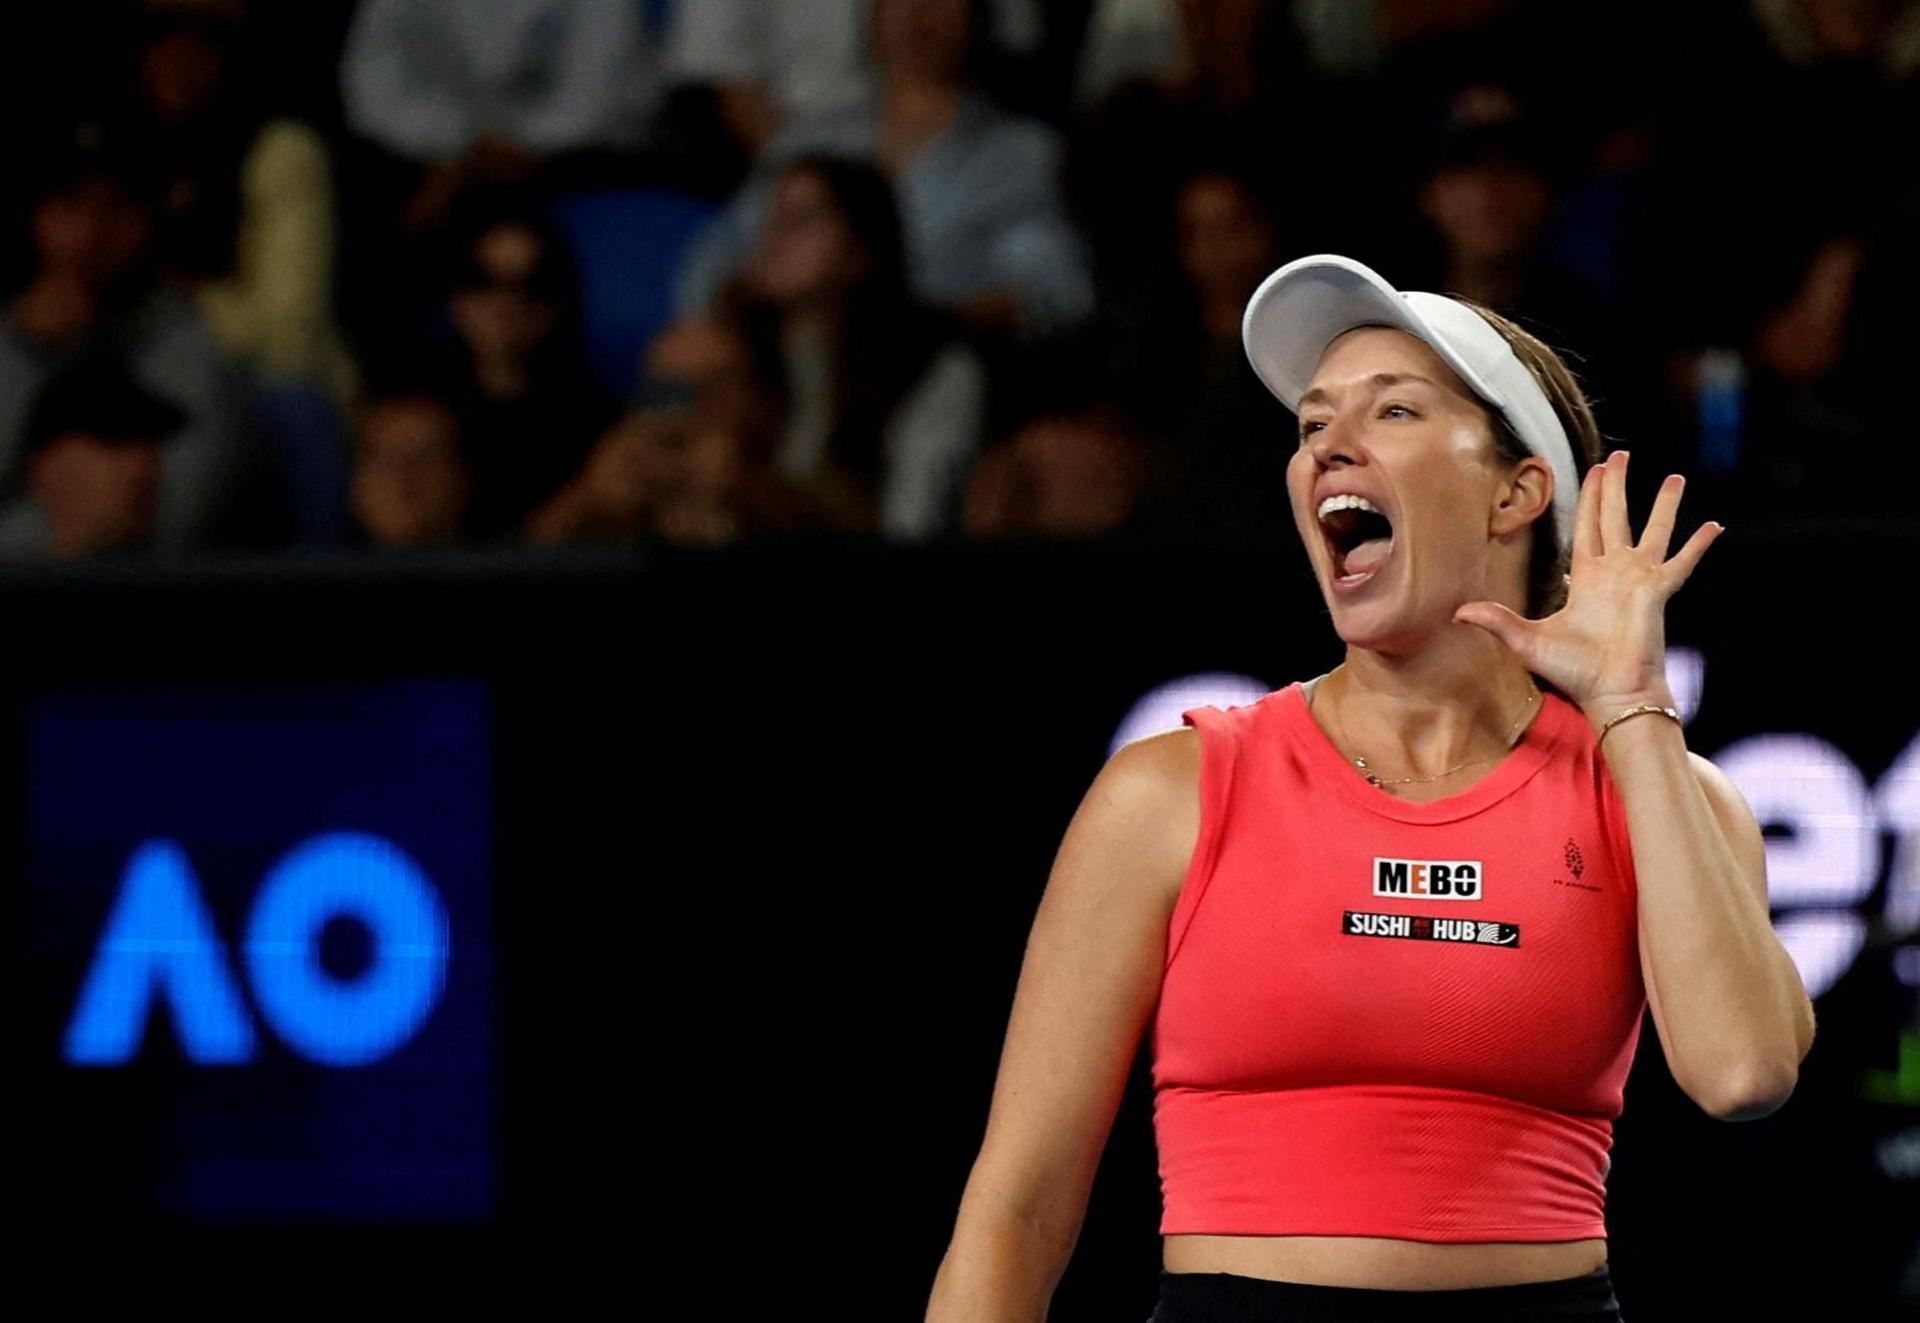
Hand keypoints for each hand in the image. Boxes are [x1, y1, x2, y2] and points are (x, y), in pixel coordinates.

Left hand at [1452, 450, 1723, 721]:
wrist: (1609, 692)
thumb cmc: (1573, 672)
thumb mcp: (1526, 640)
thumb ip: (1495, 621)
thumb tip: (1456, 613)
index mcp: (1586, 578)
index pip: (1586, 528)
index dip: (1589, 500)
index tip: (1594, 472)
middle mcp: (1614, 572)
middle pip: (1615, 517)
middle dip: (1616, 486)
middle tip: (1620, 455)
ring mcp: (1639, 580)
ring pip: (1653, 530)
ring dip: (1663, 504)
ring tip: (1674, 476)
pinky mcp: (1658, 592)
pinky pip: (1682, 562)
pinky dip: (1698, 545)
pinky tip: (1714, 526)